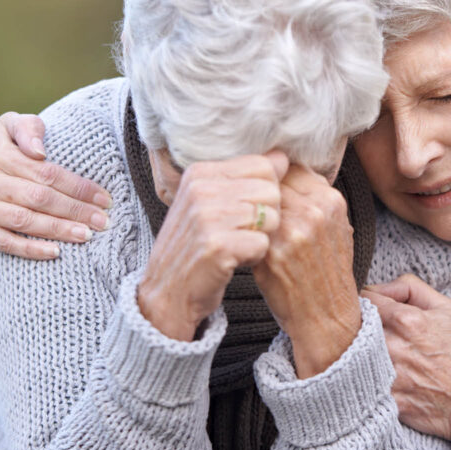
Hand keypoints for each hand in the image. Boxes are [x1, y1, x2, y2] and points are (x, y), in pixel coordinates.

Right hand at [0, 112, 112, 259]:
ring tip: (86, 235)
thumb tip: (39, 151)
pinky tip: (55, 252)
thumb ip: (29, 128)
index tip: (103, 198)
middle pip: (37, 198)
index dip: (77, 187)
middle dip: (75, 211)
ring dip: (58, 230)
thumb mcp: (11, 125)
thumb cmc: (0, 146)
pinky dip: (30, 249)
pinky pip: (4, 242)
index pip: (44, 172)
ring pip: (23, 221)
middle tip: (102, 222)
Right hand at [138, 152, 288, 340]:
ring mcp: (207, 217)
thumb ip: (243, 178)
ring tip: (236, 246)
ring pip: (270, 217)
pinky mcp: (217, 246)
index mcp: (200, 173)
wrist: (167, 292)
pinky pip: (263, 244)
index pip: (263, 165)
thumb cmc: (194, 247)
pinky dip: (254, 257)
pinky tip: (234, 260)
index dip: (265, 192)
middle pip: (271, 191)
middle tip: (242, 232)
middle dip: (266, 215)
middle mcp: (201, 190)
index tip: (244, 210)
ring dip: (261, 238)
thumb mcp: (210, 203)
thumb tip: (283, 157)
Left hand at [253, 165, 361, 378]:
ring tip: (239, 221)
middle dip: (256, 192)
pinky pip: (249, 228)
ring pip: (257, 203)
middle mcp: (315, 211)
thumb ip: (313, 200)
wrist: (327, 317)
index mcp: (331, 201)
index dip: (273, 177)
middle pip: (271, 182)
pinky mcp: (274, 252)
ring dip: (246, 210)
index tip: (260, 187)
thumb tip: (282, 169)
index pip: (291, 168)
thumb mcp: (335, 228)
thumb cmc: (326, 273)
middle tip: (242, 201)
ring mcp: (295, 231)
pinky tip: (239, 239)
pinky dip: (241, 231)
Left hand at [363, 274, 450, 440]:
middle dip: (360, 324)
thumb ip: (410, 287)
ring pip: (355, 354)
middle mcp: (394, 347)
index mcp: (407, 321)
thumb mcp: (448, 308)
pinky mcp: (389, 401)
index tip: (372, 307)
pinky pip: (365, 384)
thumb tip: (381, 286)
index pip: (365, 299)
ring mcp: (390, 376)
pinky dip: (368, 378)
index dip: (367, 300)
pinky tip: (379, 377)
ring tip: (375, 353)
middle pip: (355, 326)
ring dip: (361, 351)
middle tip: (372, 330)